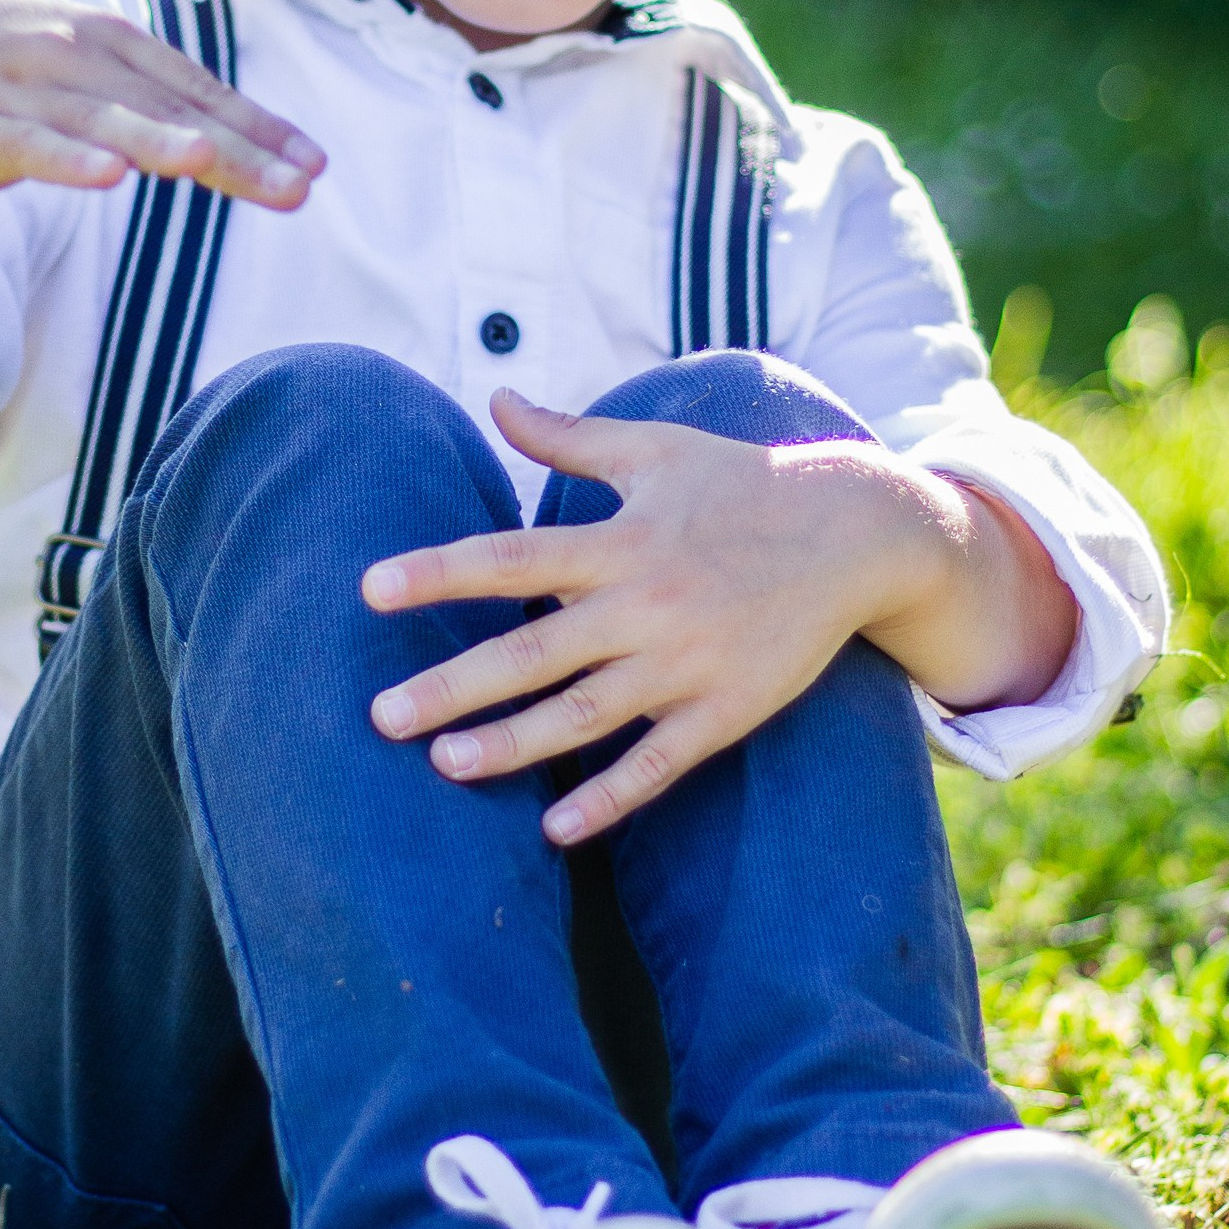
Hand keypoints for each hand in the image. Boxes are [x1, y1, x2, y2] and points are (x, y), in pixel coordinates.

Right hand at [0, 0, 324, 272]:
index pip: (201, 91)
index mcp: (117, 44)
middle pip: (171, 111)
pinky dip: (70, 158)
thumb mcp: (91, 73)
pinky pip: (33, 146)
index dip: (260, 127)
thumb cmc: (19, 68)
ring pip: (108, 122)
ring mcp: (30, 90)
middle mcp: (81, 58)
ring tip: (211, 160)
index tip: (315, 166)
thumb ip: (154, 103)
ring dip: (161, 142)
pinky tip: (109, 176)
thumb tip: (237, 141)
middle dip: (238, 149)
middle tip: (300, 185)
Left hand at [361, 390, 1075, 844]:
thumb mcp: (655, 449)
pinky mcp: (727, 710)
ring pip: (585, 716)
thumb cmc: (741, 483)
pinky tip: (555, 829)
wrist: (856, 532)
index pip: (513, 558)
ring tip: (444, 765)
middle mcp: (648, 604)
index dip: (440, 573)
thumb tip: (496, 398)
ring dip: (513, 745)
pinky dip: (609, 799)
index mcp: (622, 539)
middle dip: (454, 686)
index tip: (372, 589)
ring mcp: (688, 664)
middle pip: (534, 651)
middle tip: (380, 716)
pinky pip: (658, 765)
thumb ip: (568, 436)